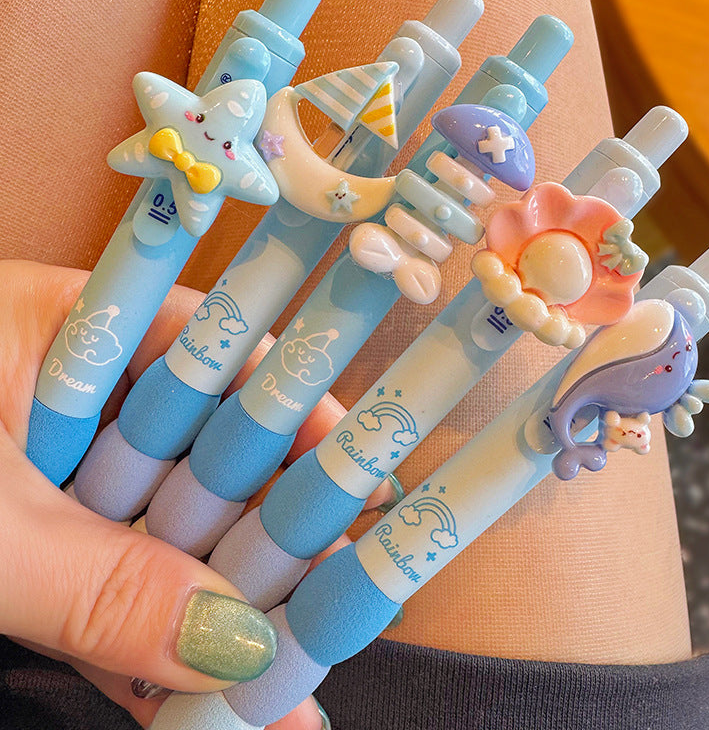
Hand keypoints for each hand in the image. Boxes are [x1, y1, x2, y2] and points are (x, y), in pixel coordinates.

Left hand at [0, 259, 396, 727]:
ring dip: (226, 609)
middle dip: (279, 531)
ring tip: (298, 676)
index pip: (224, 352)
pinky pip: (111, 599)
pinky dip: (153, 654)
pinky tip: (213, 706)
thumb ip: (100, 581)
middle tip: (351, 590)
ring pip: (168, 537)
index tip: (362, 474)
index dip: (301, 412)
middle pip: (211, 455)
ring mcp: (56, 480)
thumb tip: (238, 645)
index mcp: (71, 329)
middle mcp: (79, 397)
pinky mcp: (29, 556)